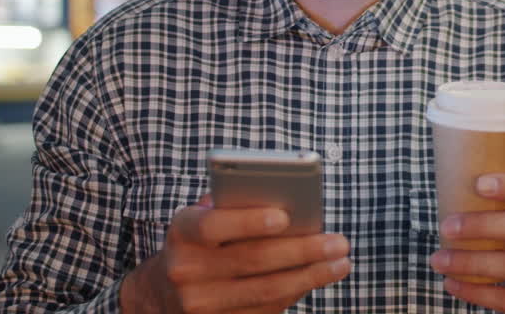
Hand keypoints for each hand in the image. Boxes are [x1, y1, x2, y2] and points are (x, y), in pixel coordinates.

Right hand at [121, 198, 350, 313]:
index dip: (248, 221)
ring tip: (341, 263)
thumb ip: (235, 204)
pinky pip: (265, 310)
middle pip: (252, 260)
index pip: (213, 225)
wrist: (164, 291)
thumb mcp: (205, 215)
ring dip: (310, 276)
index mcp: (182, 232)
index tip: (286, 216)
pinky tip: (318, 277)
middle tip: (339, 242)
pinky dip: (296, 292)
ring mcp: (200, 304)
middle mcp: (186, 270)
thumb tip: (287, 201)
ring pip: (265, 290)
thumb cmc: (201, 240)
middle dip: (303, 250)